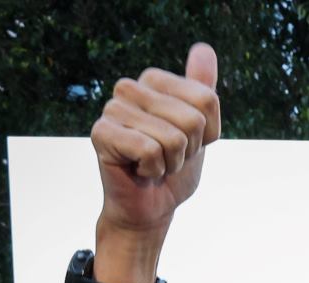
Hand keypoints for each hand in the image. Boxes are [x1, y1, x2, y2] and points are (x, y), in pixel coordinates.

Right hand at [91, 43, 221, 236]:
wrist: (150, 207)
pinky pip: (150, 151)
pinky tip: (139, 171)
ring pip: (173, 138)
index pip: (207, 100)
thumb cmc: (173, 168)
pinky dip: (153, 170)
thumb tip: (204, 48)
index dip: (207, 133)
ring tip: (154, 164)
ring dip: (171, 162)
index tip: (186, 143)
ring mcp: (112, 108)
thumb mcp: (199, 129)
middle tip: (168, 157)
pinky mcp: (101, 133)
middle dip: (188, 149)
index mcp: (154, 80)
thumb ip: (202, 90)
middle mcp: (130, 87)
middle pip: (192, 119)